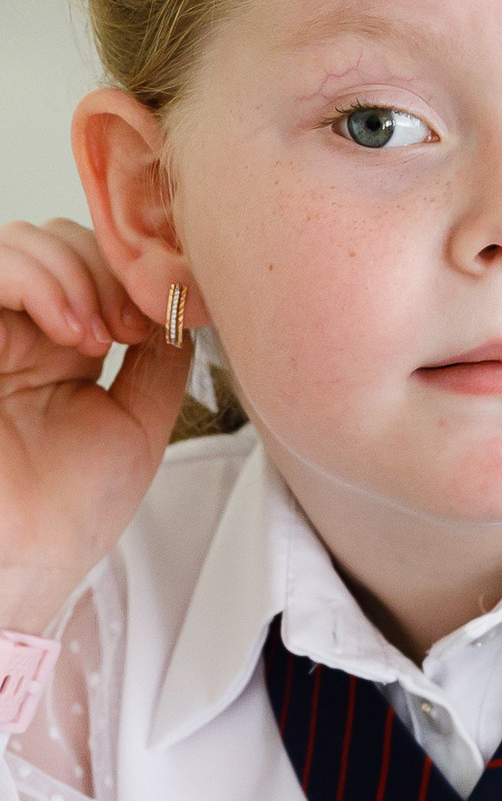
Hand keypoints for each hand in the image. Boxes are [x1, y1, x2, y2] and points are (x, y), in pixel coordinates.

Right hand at [0, 217, 187, 632]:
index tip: (165, 318)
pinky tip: (73, 330)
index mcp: (59, 347)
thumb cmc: (65, 511)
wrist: (19, 561)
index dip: (133, 275)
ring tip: (102, 337)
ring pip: (21, 243)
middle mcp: (17, 330)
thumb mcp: (137, 423)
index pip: (92, 263)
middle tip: (133, 329)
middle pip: (57, 239)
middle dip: (109, 270)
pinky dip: (38, 279)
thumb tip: (187, 307)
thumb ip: (160, 362)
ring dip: (77, 273)